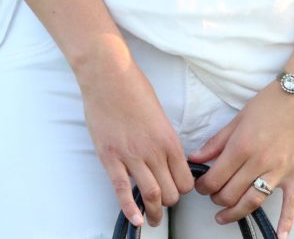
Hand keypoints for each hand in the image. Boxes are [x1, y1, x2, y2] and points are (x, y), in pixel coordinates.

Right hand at [76, 41, 194, 227]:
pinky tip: (135, 219)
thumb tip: (166, 158)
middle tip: (164, 203)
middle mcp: (153, 151)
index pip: (185, 179)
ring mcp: (130, 155)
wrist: (108, 75)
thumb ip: (164, 138)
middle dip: (169, 202)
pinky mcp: (110, 157)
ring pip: (150, 195)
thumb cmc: (133, 87)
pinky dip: (129, 209)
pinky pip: (121, 190)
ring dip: (153, 213)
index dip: (183, 189)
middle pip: (170, 192)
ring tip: (152, 219)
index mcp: (168, 139)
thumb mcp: (159, 113)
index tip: (177, 189)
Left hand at [188, 80, 293, 237]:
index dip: (204, 186)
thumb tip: (195, 157)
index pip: (216, 177)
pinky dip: (285, 223)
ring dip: (236, 213)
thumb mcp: (239, 117)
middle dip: (217, 198)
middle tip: (213, 196)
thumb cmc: (271, 102)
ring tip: (224, 217)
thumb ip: (217, 140)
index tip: (200, 186)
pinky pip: (291, 204)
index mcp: (242, 146)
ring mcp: (280, 171)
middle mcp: (259, 162)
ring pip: (253, 201)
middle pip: (231, 192)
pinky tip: (279, 238)